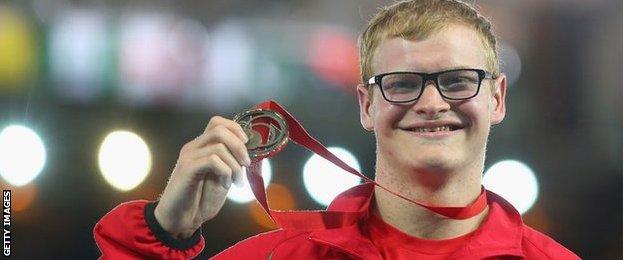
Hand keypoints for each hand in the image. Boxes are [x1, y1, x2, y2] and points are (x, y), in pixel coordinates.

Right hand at [154, 116, 250, 238]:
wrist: (181, 219)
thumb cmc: (201, 200)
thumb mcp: (223, 178)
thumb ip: (232, 163)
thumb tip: (250, 152)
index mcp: (201, 146)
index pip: (217, 122)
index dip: (236, 129)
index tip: (248, 145)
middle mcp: (193, 147)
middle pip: (219, 129)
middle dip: (239, 146)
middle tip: (246, 164)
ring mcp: (189, 157)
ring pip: (219, 146)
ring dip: (235, 165)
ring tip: (236, 181)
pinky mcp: (187, 169)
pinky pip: (213, 160)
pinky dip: (225, 171)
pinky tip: (225, 185)